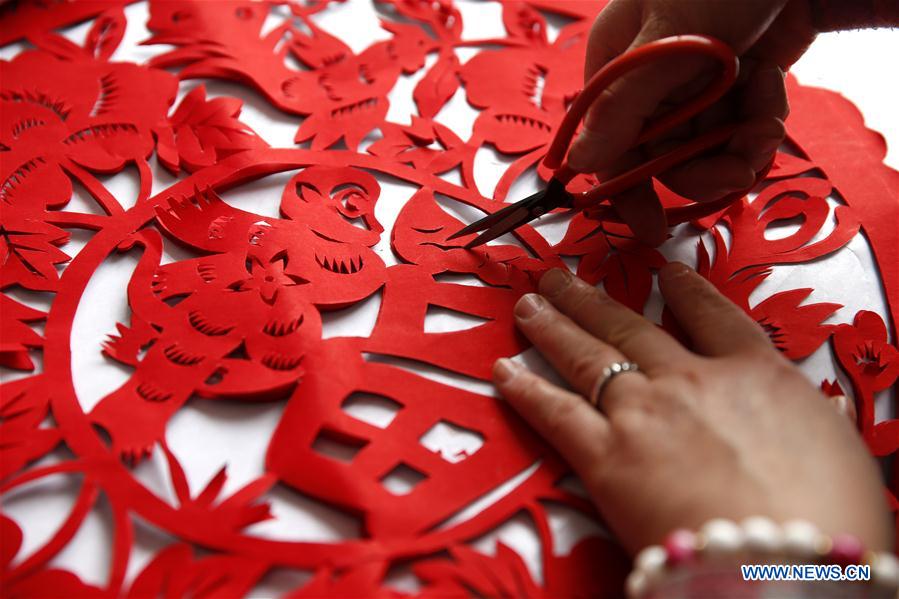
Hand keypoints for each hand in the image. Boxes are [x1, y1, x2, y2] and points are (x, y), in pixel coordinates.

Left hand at [494, 265, 890, 552]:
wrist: (783, 560)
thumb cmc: (826, 514)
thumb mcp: (840, 453)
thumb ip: (813, 422)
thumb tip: (819, 414)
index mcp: (754, 372)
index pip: (712, 315)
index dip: (684, 290)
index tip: (664, 273)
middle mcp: (689, 379)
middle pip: (629, 326)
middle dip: (590, 298)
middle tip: (561, 278)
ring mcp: (642, 412)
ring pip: (586, 355)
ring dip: (552, 325)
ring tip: (528, 305)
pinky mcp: (604, 456)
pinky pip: (554, 413)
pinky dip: (525, 389)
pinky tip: (503, 372)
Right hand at [568, 0, 816, 244]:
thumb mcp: (666, 42)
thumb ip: (622, 106)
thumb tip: (577, 164)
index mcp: (617, 69)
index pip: (609, 146)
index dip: (626, 189)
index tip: (651, 228)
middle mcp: (651, 85)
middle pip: (664, 158)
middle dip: (705, 167)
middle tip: (739, 173)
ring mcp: (695, 87)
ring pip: (707, 149)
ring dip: (741, 144)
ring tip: (766, 122)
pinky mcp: (735, 88)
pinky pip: (741, 128)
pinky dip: (762, 116)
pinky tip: (771, 85)